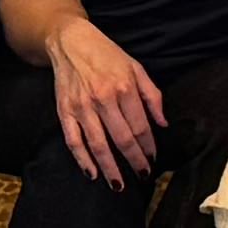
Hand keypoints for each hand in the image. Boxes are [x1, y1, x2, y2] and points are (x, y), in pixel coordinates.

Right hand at [47, 22, 165, 187]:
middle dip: (134, 161)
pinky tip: (91, 173)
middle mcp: (103, 98)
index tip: (153, 159)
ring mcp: (82, 106)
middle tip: (143, 176)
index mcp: (124, 87)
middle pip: (122, 139)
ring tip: (119, 185)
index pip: (141, 126)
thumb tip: (163, 124)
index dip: (148, 146)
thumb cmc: (107, 55)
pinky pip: (73, 140)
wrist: (70, 41)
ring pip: (98, 145)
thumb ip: (152, 96)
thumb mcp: (136, 68)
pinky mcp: (64, 111)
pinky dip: (82, 159)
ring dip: (110, 168)